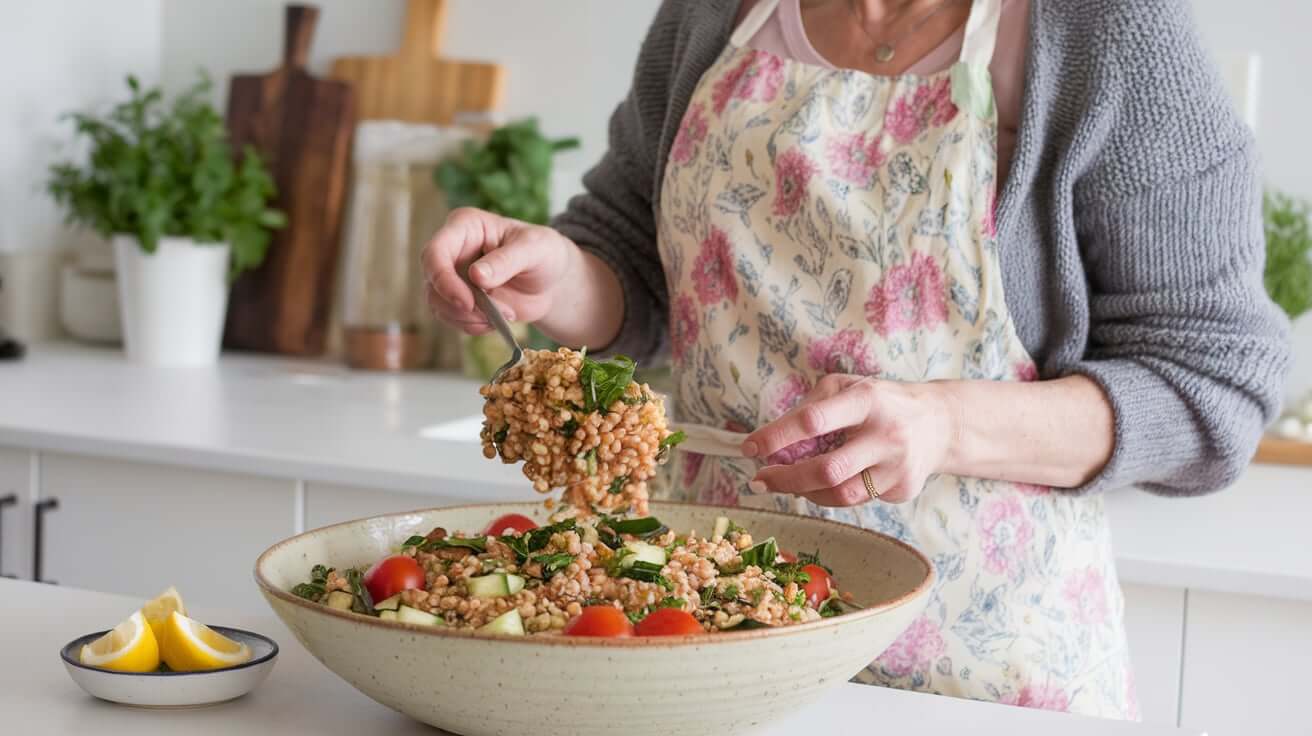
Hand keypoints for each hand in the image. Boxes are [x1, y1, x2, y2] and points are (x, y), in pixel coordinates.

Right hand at [421, 208, 580, 335]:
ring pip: (438, 304)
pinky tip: (498, 321)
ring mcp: (452, 276)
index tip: (467, 303)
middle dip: (460, 306)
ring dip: (470, 318)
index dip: (443, 280)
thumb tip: (476, 275)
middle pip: (432, 282)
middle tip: (493, 315)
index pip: (435, 252)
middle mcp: (452, 249)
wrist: (551, 281)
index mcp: (465, 226)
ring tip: (506, 314)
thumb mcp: (535, 249)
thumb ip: (507, 260)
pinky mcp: (458, 298)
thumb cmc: (544, 253)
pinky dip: (474, 325)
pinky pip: (453, 319)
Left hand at [742, 375, 957, 505]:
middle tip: (760, 479)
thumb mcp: (846, 388)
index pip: (813, 420)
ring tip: (787, 482)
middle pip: (826, 469)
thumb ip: (809, 409)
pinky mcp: (902, 489)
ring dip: (804, 492)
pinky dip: (829, 494)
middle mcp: (886, 434)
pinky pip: (854, 500)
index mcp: (866, 400)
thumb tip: (769, 441)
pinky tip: (820, 485)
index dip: (776, 436)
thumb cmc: (879, 402)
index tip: (750, 448)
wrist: (939, 423)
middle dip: (785, 478)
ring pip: (839, 494)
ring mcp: (897, 466)